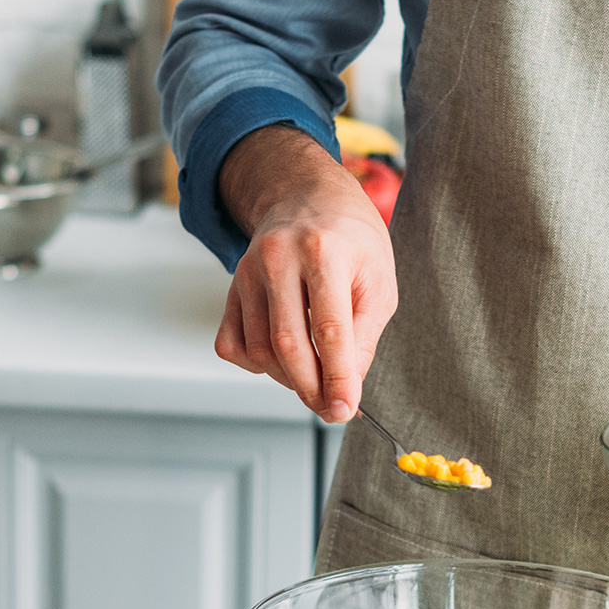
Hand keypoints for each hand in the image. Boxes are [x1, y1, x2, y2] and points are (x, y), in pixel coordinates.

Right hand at [216, 124, 397, 422]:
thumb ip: (363, 338)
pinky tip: (280, 356)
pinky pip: (232, 345)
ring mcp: (247, 273)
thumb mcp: (377, 281)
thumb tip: (346, 391)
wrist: (307, 198)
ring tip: (314, 372)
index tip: (344, 409)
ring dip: (288, 378)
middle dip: (311, 389)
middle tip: (330, 410)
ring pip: (259, 351)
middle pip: (287, 344)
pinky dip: (255, 364)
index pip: (329, 329)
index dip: (337, 377)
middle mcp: (278, 258)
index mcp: (323, 251)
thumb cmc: (351, 242)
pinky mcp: (231, 288)